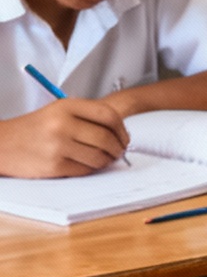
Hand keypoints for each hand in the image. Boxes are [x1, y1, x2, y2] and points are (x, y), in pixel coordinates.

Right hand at [0, 99, 128, 177]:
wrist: (1, 144)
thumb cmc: (33, 128)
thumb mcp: (57, 112)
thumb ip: (86, 117)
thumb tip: (119, 133)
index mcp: (66, 106)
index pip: (108, 115)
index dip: (122, 129)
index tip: (124, 137)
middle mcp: (62, 124)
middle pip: (107, 138)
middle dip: (118, 148)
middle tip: (118, 152)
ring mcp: (58, 146)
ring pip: (100, 156)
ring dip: (107, 160)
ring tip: (104, 159)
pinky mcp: (54, 165)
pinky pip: (86, 170)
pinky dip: (91, 169)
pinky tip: (87, 165)